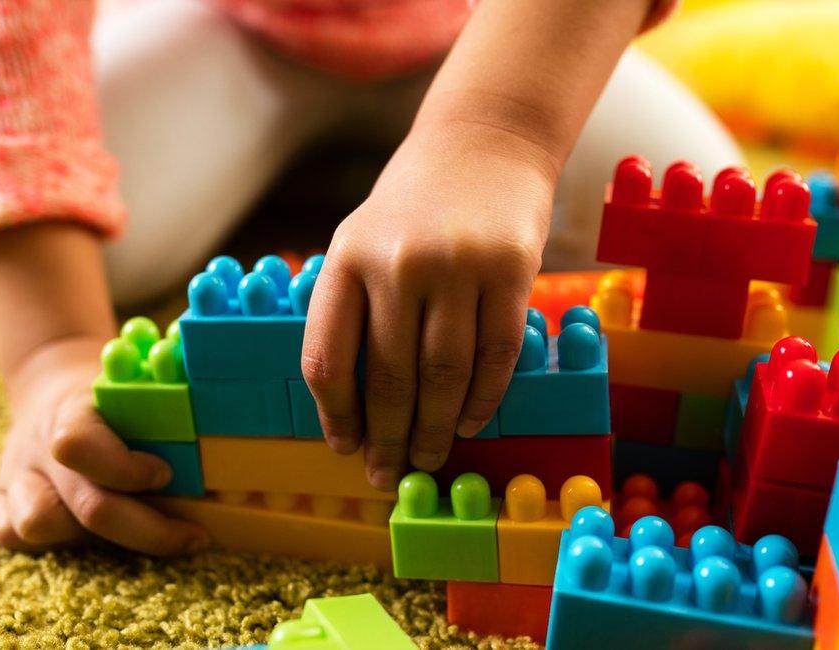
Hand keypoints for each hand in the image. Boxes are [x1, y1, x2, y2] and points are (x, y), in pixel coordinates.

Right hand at [0, 336, 210, 554]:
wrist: (50, 389)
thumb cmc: (110, 397)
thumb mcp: (135, 390)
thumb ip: (167, 411)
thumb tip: (224, 433)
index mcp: (71, 412)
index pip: (79, 445)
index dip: (125, 469)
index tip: (167, 475)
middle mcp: (38, 448)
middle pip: (84, 504)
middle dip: (148, 529)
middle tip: (195, 536)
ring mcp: (15, 477)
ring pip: (36, 526)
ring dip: (97, 538)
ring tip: (141, 531)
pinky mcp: (1, 504)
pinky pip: (14, 536)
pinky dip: (59, 544)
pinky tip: (98, 536)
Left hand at [302, 122, 555, 490]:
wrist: (483, 143)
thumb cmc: (414, 205)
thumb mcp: (361, 240)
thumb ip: (353, 309)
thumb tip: (354, 404)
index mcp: (346, 259)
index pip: (328, 359)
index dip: (335, 414)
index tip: (344, 446)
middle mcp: (396, 263)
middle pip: (388, 377)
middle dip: (387, 437)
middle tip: (388, 473)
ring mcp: (456, 265)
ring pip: (442, 374)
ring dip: (434, 429)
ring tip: (427, 458)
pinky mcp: (511, 269)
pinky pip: (495, 355)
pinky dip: (482, 399)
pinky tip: (469, 422)